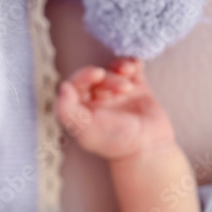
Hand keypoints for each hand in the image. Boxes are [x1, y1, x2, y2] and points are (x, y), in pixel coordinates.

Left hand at [55, 58, 175, 160]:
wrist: (148, 148)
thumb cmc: (115, 142)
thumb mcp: (86, 129)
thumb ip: (68, 111)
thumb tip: (63, 86)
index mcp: (82, 109)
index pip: (76, 84)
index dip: (84, 75)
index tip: (97, 74)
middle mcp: (98, 100)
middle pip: (97, 76)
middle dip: (108, 78)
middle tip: (123, 88)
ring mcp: (118, 93)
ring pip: (113, 70)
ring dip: (120, 70)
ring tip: (130, 84)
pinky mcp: (137, 88)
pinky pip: (132, 68)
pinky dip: (132, 63)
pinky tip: (135, 66)